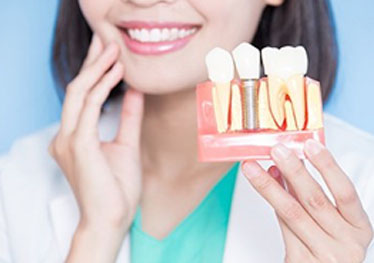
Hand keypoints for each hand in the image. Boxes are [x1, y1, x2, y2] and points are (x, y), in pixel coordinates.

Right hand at [48, 34, 143, 241]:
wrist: (112, 219)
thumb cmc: (117, 188)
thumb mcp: (126, 144)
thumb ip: (128, 117)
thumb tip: (135, 91)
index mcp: (74, 137)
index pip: (82, 96)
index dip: (94, 72)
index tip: (108, 54)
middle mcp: (66, 135)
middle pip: (76, 88)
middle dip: (92, 62)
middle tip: (106, 41)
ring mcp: (68, 139)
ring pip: (79, 92)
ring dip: (97, 68)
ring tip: (114, 50)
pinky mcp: (78, 144)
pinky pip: (89, 106)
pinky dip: (102, 86)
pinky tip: (118, 73)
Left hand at [242, 139, 372, 262]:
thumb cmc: (329, 248)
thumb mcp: (332, 223)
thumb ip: (311, 196)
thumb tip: (285, 167)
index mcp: (358, 228)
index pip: (345, 192)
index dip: (328, 166)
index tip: (310, 144)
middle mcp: (345, 243)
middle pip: (315, 200)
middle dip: (293, 171)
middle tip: (276, 150)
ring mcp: (323, 255)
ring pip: (292, 212)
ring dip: (269, 186)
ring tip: (253, 168)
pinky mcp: (301, 261)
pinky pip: (283, 226)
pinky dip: (272, 203)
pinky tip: (263, 185)